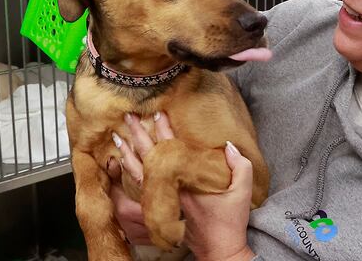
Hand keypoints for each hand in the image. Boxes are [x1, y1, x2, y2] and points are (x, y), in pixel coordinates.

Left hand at [110, 112, 255, 260]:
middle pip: (150, 156)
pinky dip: (129, 173)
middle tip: (129, 117)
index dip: (164, 129)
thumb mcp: (244, 190)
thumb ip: (239, 164)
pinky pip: (140, 186)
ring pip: (139, 172)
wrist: (219, 249)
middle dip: (138, 135)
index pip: (172, 148)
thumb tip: (228, 145)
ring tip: (117, 137)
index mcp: (189, 178)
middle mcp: (171, 187)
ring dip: (128, 153)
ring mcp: (163, 198)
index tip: (157, 113)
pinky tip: (123, 163)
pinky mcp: (160, 208)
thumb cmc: (230, 220)